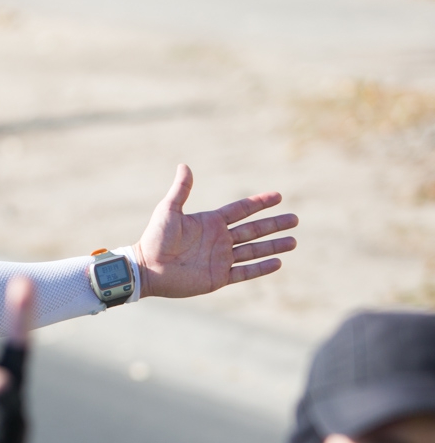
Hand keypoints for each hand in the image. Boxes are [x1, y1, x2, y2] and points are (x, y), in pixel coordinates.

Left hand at [135, 164, 297, 297]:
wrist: (146, 269)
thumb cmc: (154, 239)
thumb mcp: (169, 211)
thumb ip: (181, 190)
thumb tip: (184, 165)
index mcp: (210, 223)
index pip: (241, 210)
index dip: (259, 203)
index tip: (278, 196)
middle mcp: (219, 240)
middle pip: (253, 230)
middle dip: (274, 225)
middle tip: (295, 219)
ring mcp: (220, 259)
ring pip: (253, 251)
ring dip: (273, 246)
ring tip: (293, 242)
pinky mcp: (217, 277)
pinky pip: (244, 272)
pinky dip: (261, 268)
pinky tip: (278, 263)